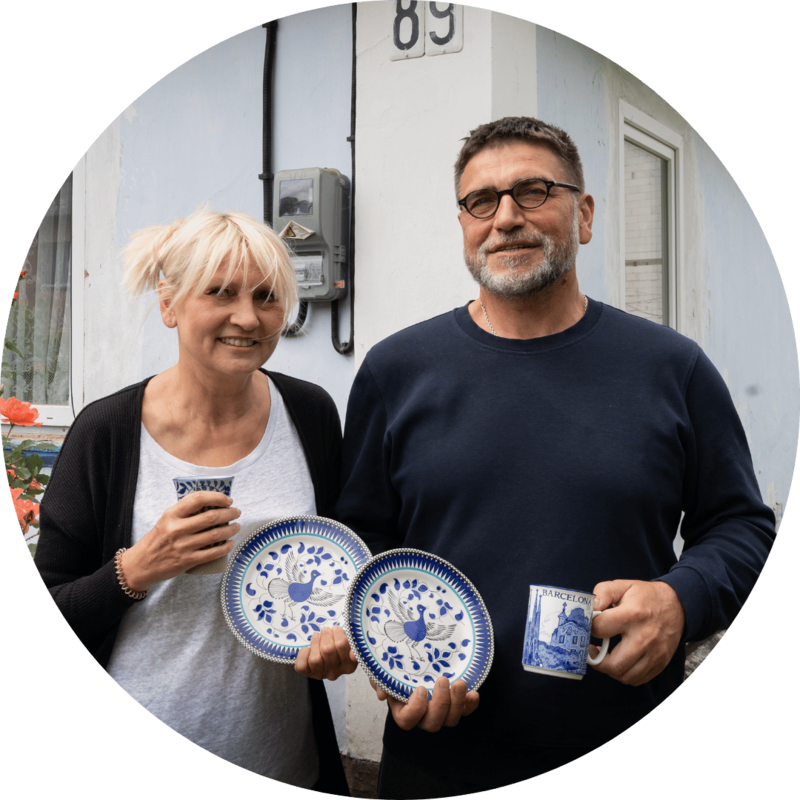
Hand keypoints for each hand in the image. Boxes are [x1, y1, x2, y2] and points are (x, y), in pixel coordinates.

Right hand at [120, 491, 239, 591]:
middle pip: (211, 517)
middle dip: (229, 513)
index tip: (227, 500)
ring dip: (231, 529)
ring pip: (215, 534)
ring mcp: (182, 546)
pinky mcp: (187, 561)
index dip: (217, 497)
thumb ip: (185, 512)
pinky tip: (231, 543)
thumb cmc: (157, 540)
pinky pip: (212, 553)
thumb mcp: (166, 520)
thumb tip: (213, 504)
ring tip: (236, 526)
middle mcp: (176, 529)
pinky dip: (225, 547)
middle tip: (236, 512)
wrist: (141, 565)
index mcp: (171, 515)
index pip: (198, 499)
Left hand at [295, 626, 358, 680]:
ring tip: (317, 635)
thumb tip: (348, 644)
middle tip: (325, 630)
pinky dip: (303, 655)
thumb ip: (349, 641)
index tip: (335, 629)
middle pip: (328, 650)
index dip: (338, 635)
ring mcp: (321, 674)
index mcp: (349, 664)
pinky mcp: (309, 674)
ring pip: (315, 659)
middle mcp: (336, 672)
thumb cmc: (338, 646)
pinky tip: (308, 649)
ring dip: (315, 643)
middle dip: (325, 635)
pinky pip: (302, 666)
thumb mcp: (348, 643)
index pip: (343, 646)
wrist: (326, 655)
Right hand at [370, 677, 478, 731]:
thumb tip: (381, 694)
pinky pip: (465, 711)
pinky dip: (470, 705)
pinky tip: (474, 693)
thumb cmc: (396, 668)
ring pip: (451, 720)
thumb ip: (379, 680)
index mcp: (402, 710)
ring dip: (457, 703)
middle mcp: (422, 716)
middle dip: (440, 704)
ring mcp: (440, 712)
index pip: (407, 721)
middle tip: (442, 680)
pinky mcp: (455, 705)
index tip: (420, 689)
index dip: (415, 709)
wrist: (413, 660)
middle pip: (432, 724)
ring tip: (460, 683)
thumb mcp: (383, 671)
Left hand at [590, 579, 685, 685]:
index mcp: (632, 615)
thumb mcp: (623, 586)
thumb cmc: (646, 596)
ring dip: (610, 670)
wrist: (678, 605)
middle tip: (592, 650)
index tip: (589, 629)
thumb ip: (603, 592)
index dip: (589, 629)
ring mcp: (654, 653)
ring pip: (625, 676)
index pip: (600, 629)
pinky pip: (638, 679)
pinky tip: (620, 661)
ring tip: (605, 657)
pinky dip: (625, 674)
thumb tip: (591, 607)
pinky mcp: (660, 663)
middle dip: (596, 660)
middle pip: (614, 664)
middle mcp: (644, 638)